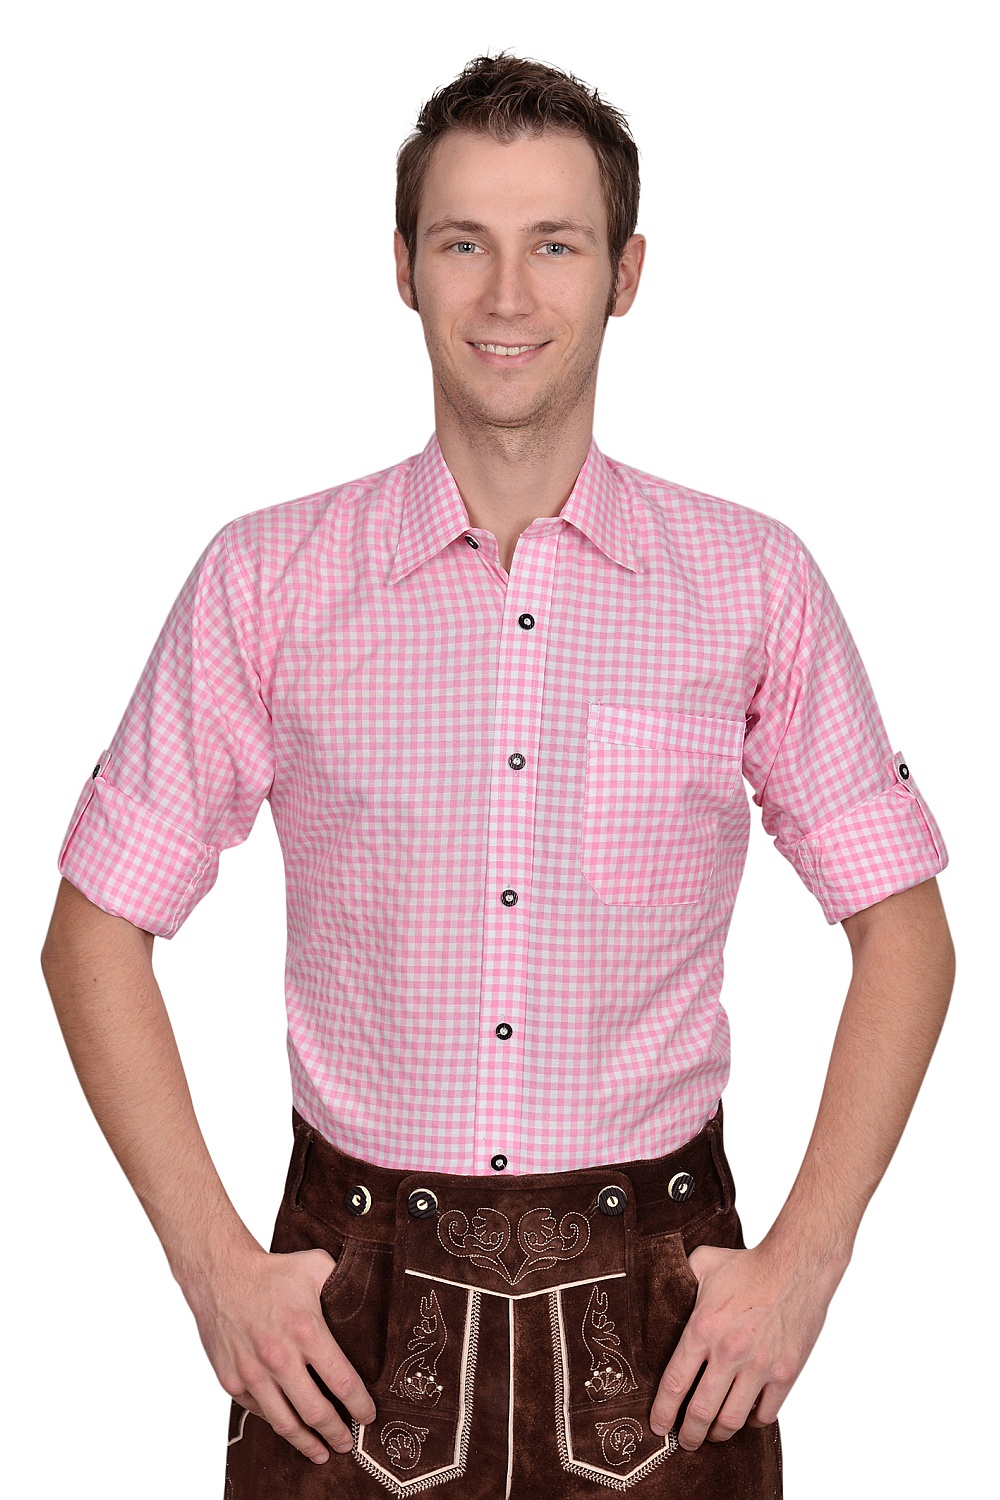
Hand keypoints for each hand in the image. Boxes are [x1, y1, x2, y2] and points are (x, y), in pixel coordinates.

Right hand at [183, 1244, 376, 1464]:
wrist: (220, 1275)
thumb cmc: (272, 1272)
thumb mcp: (316, 1267)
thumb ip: (343, 1284)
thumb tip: (371, 1298)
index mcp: (306, 1331)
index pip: (342, 1381)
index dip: (359, 1405)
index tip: (368, 1416)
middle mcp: (279, 1358)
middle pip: (316, 1412)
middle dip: (337, 1433)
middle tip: (349, 1443)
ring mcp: (253, 1374)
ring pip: (285, 1422)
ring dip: (306, 1443)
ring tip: (321, 1452)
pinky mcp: (232, 1382)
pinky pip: (260, 1411)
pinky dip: (277, 1422)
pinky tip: (289, 1425)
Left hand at [649, 1241, 842, 1450]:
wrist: (797, 1266)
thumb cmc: (749, 1265)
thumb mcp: (704, 1264)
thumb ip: (680, 1279)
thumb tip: (662, 1288)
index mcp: (703, 1329)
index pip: (674, 1383)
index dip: (663, 1411)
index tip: (658, 1426)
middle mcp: (729, 1352)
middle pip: (700, 1411)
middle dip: (688, 1434)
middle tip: (684, 1442)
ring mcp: (759, 1366)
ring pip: (732, 1420)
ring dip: (719, 1433)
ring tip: (713, 1433)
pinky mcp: (785, 1374)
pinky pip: (766, 1414)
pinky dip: (753, 1421)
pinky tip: (745, 1415)